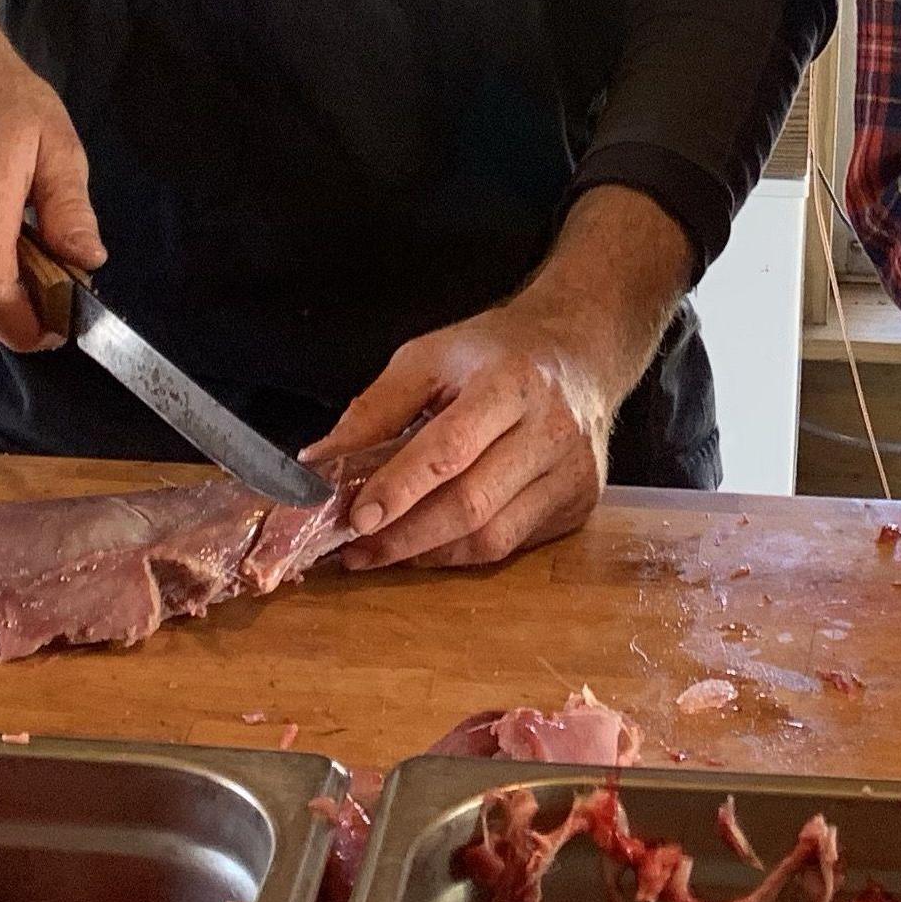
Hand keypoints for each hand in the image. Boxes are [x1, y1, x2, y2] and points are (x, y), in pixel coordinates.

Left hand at [303, 296, 611, 573]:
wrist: (583, 348)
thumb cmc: (499, 351)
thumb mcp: (430, 358)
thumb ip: (374, 410)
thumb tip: (317, 465)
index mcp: (512, 380)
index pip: (452, 447)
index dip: (400, 488)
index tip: (356, 517)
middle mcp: (552, 428)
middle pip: (471, 503)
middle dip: (403, 535)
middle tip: (354, 548)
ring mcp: (572, 471)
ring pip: (492, 537)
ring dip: (427, 553)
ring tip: (382, 550)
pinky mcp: (580, 502)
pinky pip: (511, 544)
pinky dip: (461, 552)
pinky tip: (431, 542)